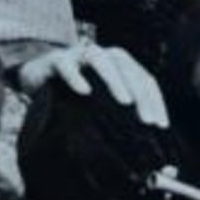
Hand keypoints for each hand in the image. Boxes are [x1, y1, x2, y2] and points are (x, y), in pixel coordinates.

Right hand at [15, 42, 167, 127]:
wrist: (38, 74)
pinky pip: (66, 65)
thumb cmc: (76, 91)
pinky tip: (84, 91)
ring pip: (100, 60)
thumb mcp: (101, 101)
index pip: (144, 79)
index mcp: (120, 64)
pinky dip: (75, 76)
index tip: (161, 126)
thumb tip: (145, 145)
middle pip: (127, 68)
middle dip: (141, 93)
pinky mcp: (55, 60)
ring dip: (115, 79)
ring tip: (125, 102)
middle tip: (147, 120)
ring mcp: (79, 55)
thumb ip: (121, 114)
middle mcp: (103, 55)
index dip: (155, 101)